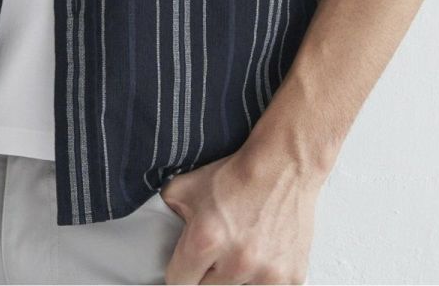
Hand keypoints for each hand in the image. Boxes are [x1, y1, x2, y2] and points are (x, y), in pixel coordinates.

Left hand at [159, 145, 322, 283]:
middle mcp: (237, 262)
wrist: (282, 165)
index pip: (178, 282)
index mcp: (206, 240)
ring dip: (235, 278)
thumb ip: (163, 214)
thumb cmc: (233, 176)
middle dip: (207, 275)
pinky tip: (261, 256)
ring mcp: (266, 274)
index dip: (180, 270)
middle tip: (216, 252)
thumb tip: (148, 235)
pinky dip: (260, 279)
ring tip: (240, 250)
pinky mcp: (290, 279)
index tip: (187, 263)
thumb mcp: (184, 187)